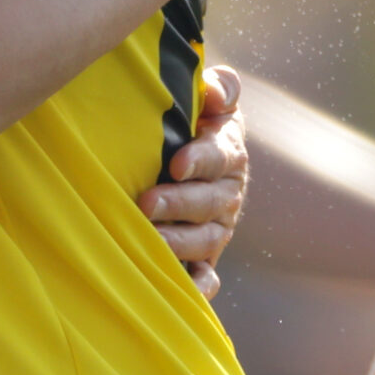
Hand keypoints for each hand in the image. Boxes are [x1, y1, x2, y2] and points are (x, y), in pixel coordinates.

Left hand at [142, 62, 247, 297]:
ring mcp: (217, 228)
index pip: (220, 156)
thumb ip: (219, 87)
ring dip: (179, 242)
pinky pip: (208, 277)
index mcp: (229, 152)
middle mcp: (227, 193)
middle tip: (145, 203)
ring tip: (148, 238)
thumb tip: (215, 92)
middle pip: (210, 202)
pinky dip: (198, 285)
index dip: (200, 160)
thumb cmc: (187, 120)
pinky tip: (182, 287)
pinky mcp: (205, 257)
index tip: (175, 163)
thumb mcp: (205, 97)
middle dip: (179, 204)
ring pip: (207, 240)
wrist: (177, 157)